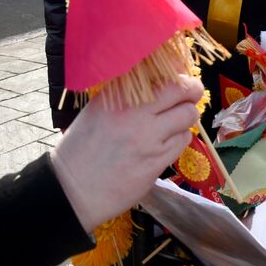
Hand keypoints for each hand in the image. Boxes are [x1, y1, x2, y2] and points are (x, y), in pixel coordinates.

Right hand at [50, 74, 205, 231]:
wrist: (73, 189)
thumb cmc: (81, 149)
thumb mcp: (97, 111)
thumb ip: (125, 97)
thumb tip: (159, 83)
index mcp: (117, 97)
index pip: (162, 75)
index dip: (178, 76)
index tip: (181, 79)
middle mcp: (135, 113)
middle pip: (182, 91)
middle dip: (193, 91)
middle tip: (192, 94)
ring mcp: (148, 138)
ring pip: (188, 117)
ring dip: (186, 118)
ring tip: (176, 122)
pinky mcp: (156, 161)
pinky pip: (182, 141)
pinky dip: (180, 138)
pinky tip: (168, 141)